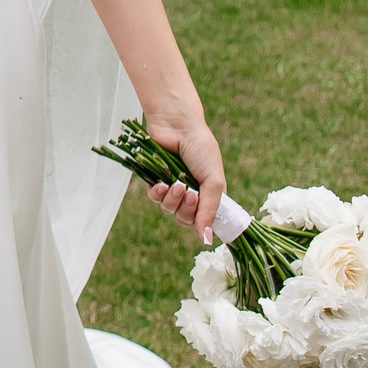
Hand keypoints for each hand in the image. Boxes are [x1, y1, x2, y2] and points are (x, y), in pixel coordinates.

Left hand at [143, 111, 227, 244]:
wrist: (177, 126)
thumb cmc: (201, 150)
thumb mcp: (213, 181)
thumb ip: (210, 210)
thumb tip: (207, 240)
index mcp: (208, 194)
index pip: (204, 221)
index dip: (202, 222)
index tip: (202, 213)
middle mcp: (190, 193)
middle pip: (185, 219)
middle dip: (187, 210)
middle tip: (190, 193)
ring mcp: (172, 187)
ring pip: (169, 210)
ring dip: (173, 200)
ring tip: (177, 184)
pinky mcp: (155, 179)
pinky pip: (154, 198)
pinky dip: (157, 194)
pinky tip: (161, 185)